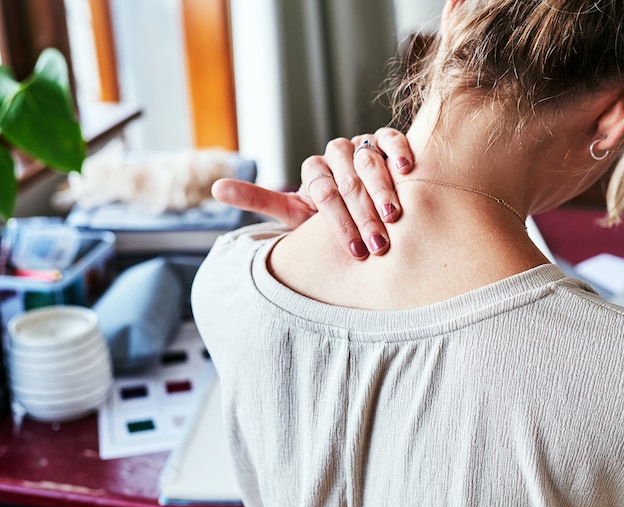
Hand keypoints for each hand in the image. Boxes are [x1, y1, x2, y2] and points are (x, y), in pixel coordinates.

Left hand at [211, 128, 413, 258]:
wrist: (367, 210)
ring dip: (383, 189)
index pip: (323, 192)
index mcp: (313, 171)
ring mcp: (361, 145)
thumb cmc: (329, 220)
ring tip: (394, 215)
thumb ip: (260, 200)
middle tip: (378, 244)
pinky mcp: (385, 139)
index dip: (338, 222)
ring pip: (368, 160)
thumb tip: (214, 188)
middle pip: (347, 180)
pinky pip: (391, 138)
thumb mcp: (295, 214)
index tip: (354, 250)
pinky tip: (407, 171)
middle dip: (363, 215)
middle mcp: (335, 154)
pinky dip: (399, 152)